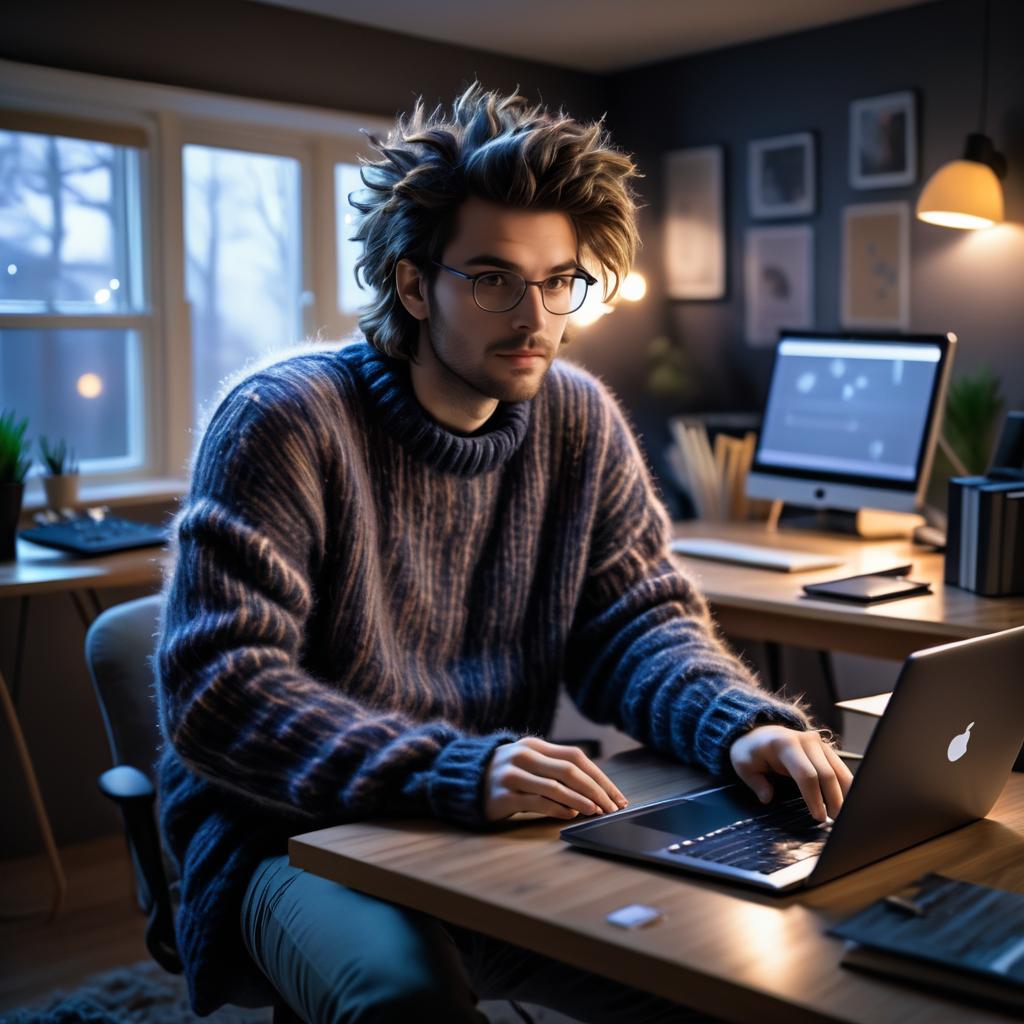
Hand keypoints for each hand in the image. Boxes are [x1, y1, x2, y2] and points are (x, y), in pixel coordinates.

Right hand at [483, 737, 628, 820]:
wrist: (464, 781)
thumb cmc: (507, 774)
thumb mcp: (530, 763)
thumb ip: (556, 769)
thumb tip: (595, 789)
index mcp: (535, 745)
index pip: (576, 757)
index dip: (600, 777)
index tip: (617, 796)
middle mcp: (523, 756)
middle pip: (569, 770)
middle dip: (595, 790)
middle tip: (612, 807)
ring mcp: (511, 774)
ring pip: (554, 787)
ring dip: (580, 800)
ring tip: (597, 812)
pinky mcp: (502, 795)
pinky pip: (536, 802)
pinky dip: (557, 809)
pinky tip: (571, 815)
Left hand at [729, 725, 852, 821]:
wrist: (760, 733)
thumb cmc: (751, 752)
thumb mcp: (743, 765)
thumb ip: (755, 783)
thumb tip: (767, 798)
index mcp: (784, 745)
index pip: (806, 774)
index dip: (814, 797)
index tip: (819, 817)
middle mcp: (806, 741)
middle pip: (827, 774)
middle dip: (834, 800)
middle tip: (836, 822)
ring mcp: (819, 743)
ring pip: (839, 771)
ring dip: (844, 794)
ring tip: (844, 816)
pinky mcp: (826, 748)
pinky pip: (841, 768)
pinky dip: (846, 786)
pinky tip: (846, 803)